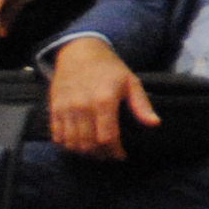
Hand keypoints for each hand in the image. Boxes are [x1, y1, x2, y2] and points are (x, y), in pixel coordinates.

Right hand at [47, 38, 156, 159]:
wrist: (79, 52)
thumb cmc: (109, 68)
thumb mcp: (131, 81)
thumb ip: (141, 104)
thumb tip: (154, 123)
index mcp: (104, 100)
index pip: (107, 137)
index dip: (115, 151)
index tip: (121, 155)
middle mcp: (82, 106)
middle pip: (88, 144)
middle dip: (101, 155)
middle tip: (109, 155)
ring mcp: (65, 109)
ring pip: (72, 143)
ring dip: (84, 153)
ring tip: (95, 152)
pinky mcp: (53, 110)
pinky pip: (57, 136)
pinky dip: (67, 145)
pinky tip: (79, 144)